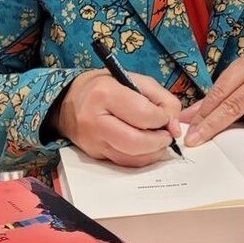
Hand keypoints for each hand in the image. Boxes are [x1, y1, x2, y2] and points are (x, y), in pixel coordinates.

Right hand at [53, 70, 181, 167]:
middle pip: (137, 142)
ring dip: (153, 152)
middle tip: (166, 135)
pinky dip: (142, 158)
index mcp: (105, 93)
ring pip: (132, 158)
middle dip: (160, 141)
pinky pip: (125, 163)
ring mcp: (93, 141)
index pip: (143, 114)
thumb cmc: (104, 87)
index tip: (165, 116)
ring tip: (158, 140)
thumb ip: (162, 99)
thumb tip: (175, 127)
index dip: (162, 118)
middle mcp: (95, 120)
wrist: (68, 101)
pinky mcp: (95, 155)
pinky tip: (146, 148)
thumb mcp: (134, 79)